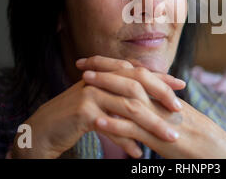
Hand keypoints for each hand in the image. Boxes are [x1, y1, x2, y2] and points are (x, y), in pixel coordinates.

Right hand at [10, 56, 184, 158]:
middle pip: (138, 85)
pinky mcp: (84, 112)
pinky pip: (113, 127)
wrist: (44, 129)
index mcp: (106, 74)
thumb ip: (120, 95)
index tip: (182, 84)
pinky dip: (127, 142)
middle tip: (179, 111)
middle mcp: (100, 79)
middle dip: (161, 97)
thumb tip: (147, 99)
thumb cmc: (76, 116)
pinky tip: (139, 153)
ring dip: (152, 124)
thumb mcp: (100, 100)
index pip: (139, 72)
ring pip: (129, 107)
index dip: (161, 77)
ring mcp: (91, 93)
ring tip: (169, 138)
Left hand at [80, 57, 225, 158]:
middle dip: (105, 68)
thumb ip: (158, 104)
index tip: (92, 60)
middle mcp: (162, 101)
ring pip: (130, 98)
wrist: (218, 151)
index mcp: (164, 94)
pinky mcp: (161, 139)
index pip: (136, 72)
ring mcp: (161, 119)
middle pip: (131, 77)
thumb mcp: (174, 115)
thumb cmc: (197, 136)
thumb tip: (138, 98)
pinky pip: (136, 130)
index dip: (113, 64)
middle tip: (82, 63)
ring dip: (106, 89)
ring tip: (85, 83)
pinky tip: (97, 122)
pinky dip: (116, 125)